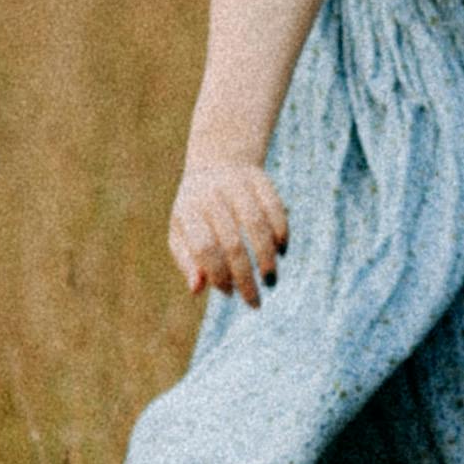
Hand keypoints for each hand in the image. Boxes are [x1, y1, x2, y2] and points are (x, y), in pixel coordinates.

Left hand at [172, 155, 291, 303]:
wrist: (217, 161)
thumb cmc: (197, 210)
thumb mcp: (182, 232)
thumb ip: (187, 261)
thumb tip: (197, 289)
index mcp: (189, 210)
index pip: (205, 248)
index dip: (218, 274)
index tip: (228, 293)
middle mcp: (212, 195)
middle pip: (232, 243)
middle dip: (245, 277)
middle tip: (254, 302)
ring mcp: (238, 184)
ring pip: (257, 225)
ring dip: (266, 257)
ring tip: (270, 280)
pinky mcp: (261, 178)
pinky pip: (275, 207)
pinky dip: (281, 232)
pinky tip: (281, 251)